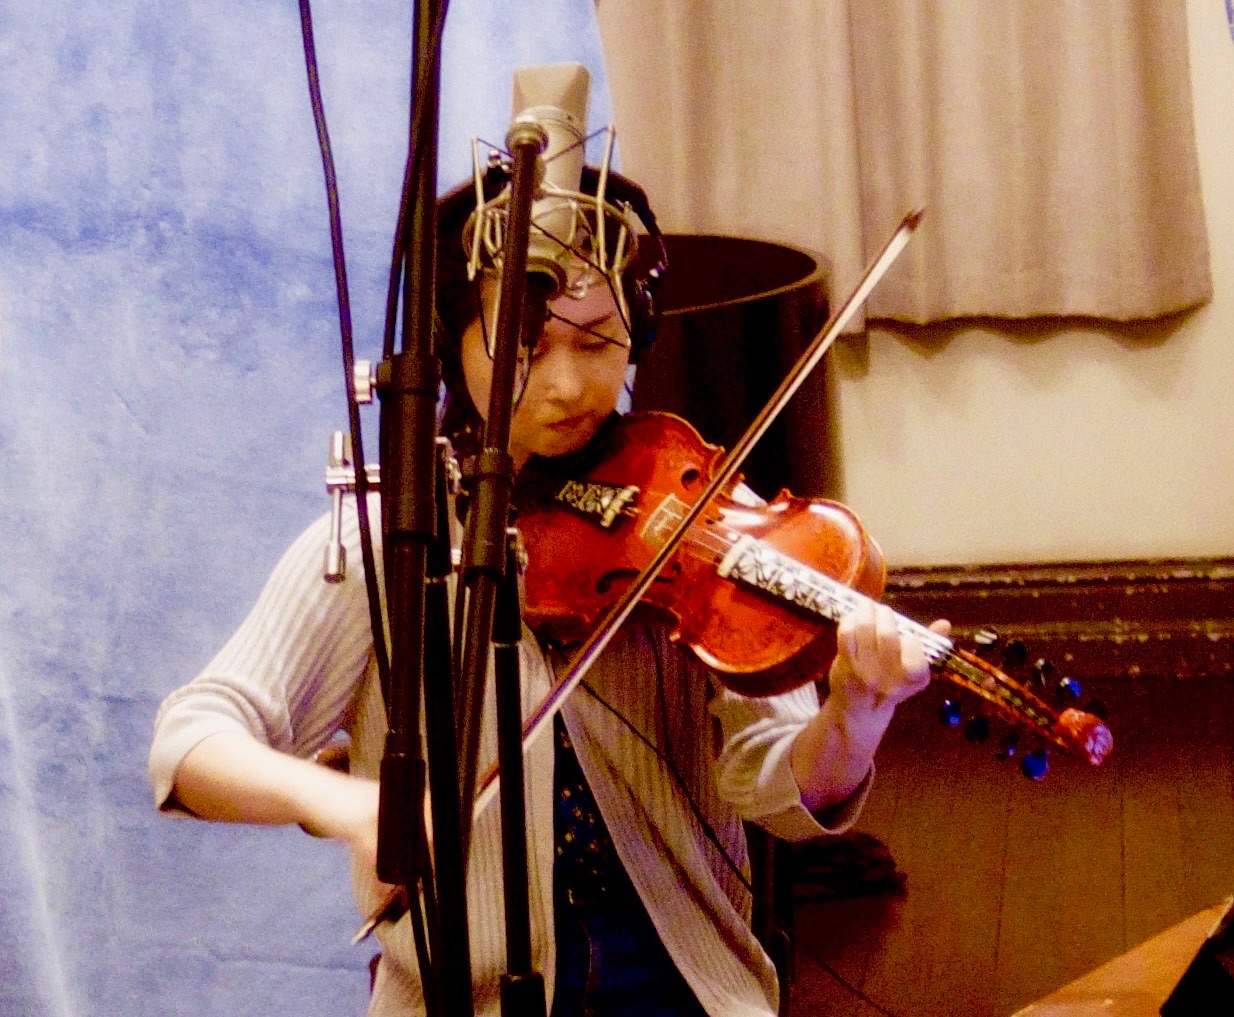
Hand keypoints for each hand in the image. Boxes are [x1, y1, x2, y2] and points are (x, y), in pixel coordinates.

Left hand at [828, 600, 949, 715]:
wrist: (859, 710)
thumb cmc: (890, 683)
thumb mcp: (914, 670)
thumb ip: (930, 645)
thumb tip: (944, 624)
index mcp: (914, 680)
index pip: (917, 657)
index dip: (912, 640)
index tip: (907, 635)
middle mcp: (889, 678)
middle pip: (887, 636)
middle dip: (886, 615)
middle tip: (883, 611)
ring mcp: (865, 672)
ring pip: (865, 630)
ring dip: (866, 611)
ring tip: (867, 606)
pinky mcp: (845, 665)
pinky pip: (846, 634)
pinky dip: (850, 619)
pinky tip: (853, 617)